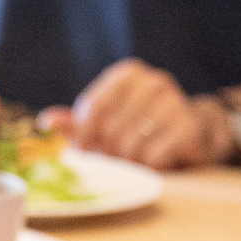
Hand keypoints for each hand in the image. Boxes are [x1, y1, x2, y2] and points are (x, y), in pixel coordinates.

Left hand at [46, 59, 227, 169]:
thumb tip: (47, 122)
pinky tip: (156, 160)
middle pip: (111, 130)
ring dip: (130, 161)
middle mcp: (154, 82)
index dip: (83, 134)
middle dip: (109, 151)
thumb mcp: (109, 119)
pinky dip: (150, 166)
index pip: (94, 107)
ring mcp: (174, 103)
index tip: (82, 151)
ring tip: (137, 158)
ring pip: (131, 146)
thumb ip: (78, 121)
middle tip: (115, 157)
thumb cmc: (143, 124)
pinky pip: (154, 157)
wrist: (194, 129)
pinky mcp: (189, 128)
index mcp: (129, 73)